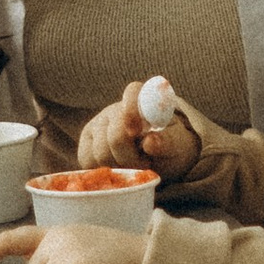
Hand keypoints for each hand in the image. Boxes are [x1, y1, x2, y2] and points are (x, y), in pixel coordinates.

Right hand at [76, 80, 201, 180]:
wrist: (157, 159)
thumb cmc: (169, 147)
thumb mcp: (177, 145)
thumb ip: (167, 142)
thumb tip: (150, 141)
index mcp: (142, 100)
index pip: (133, 92)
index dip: (133, 109)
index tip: (137, 131)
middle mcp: (116, 109)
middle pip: (115, 135)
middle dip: (132, 157)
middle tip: (146, 163)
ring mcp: (98, 126)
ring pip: (101, 153)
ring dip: (120, 167)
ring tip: (133, 166)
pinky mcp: (86, 145)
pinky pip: (87, 161)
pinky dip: (103, 171)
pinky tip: (117, 170)